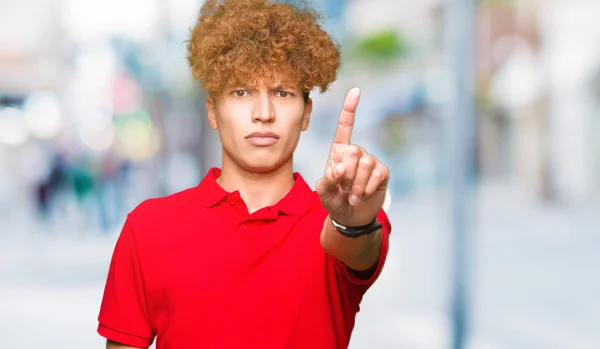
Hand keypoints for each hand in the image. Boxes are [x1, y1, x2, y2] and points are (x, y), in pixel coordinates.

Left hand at [316, 88, 389, 226]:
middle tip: (343, 187)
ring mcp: (370, 161)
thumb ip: (327, 180)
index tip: (356, 91)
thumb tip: (339, 168)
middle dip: (346, 173)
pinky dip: (367, 189)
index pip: (345, 126)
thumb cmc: (334, 199)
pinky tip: (363, 196)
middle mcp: (356, 152)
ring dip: (356, 185)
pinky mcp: (382, 172)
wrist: (351, 216)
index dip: (350, 108)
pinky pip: (376, 175)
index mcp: (339, 151)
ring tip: (352, 195)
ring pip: (365, 164)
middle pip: (353, 150)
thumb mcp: (324, 192)